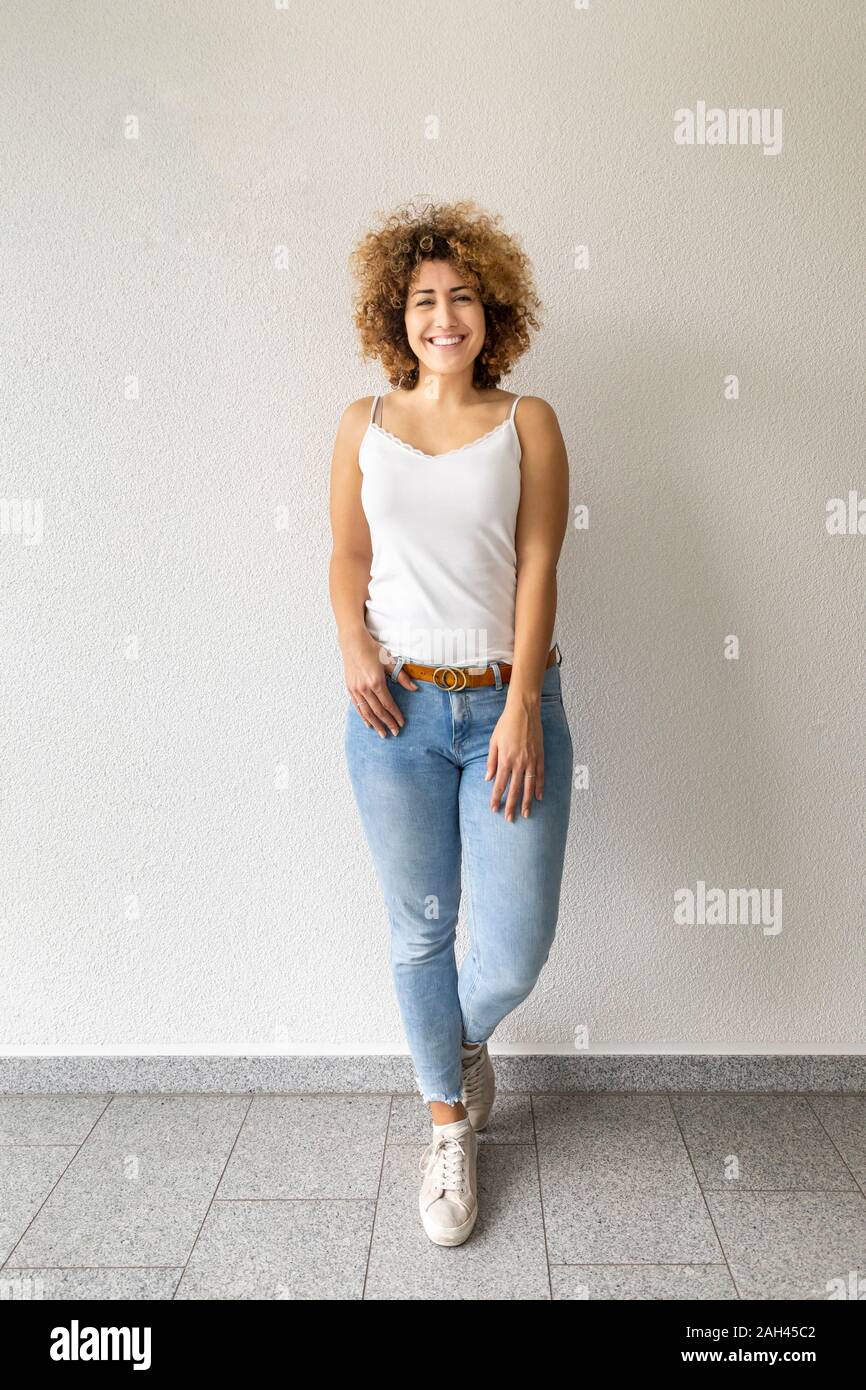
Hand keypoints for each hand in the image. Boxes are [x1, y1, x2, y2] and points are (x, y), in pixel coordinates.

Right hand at [343, 633, 417, 737]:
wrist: (353, 642)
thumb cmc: (372, 649)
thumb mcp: (390, 661)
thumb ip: (402, 677)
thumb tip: (415, 688)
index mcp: (376, 681)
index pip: (388, 704)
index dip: (395, 715)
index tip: (401, 723)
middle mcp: (365, 688)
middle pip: (378, 711)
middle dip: (387, 723)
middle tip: (395, 733)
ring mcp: (356, 689)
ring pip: (366, 712)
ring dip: (375, 724)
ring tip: (382, 733)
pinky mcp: (350, 688)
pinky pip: (357, 707)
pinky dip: (363, 717)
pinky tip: (368, 723)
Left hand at [484, 701, 544, 819]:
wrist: (524, 711)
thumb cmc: (505, 725)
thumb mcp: (493, 742)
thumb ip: (491, 762)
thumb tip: (488, 779)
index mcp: (505, 760)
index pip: (499, 785)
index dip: (497, 798)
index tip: (494, 809)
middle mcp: (518, 763)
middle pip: (515, 790)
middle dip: (512, 806)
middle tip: (510, 819)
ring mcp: (531, 761)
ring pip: (529, 786)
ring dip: (527, 802)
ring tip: (526, 814)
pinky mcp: (540, 756)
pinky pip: (540, 776)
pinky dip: (540, 788)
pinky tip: (539, 798)